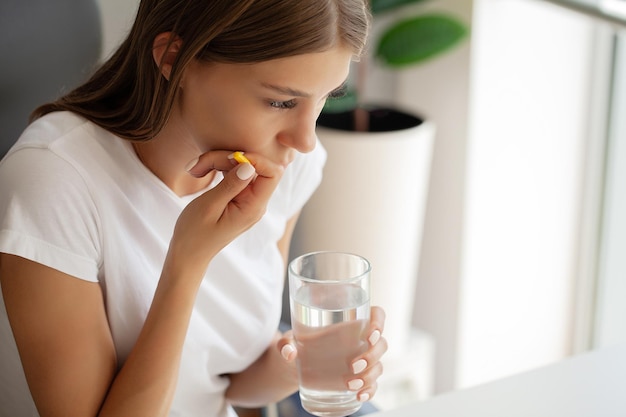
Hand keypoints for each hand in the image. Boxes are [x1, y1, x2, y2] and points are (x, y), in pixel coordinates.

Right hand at [168, 151, 284, 273]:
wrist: (188, 253)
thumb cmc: (195, 233)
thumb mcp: (210, 206)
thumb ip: (230, 185)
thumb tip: (249, 166)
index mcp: (254, 207)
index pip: (273, 173)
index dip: (256, 159)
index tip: (229, 157)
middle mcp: (256, 203)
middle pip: (257, 167)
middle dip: (232, 158)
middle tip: (202, 163)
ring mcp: (249, 200)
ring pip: (244, 168)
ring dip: (222, 162)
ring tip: (198, 168)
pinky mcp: (239, 197)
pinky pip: (236, 175)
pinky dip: (221, 168)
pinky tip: (204, 171)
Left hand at [277, 306, 387, 402]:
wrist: (293, 367)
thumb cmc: (297, 344)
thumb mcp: (290, 340)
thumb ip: (286, 343)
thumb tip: (290, 353)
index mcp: (351, 321)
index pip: (377, 315)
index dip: (379, 322)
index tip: (371, 334)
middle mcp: (360, 340)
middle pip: (381, 344)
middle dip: (373, 356)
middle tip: (354, 365)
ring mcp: (362, 360)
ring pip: (379, 365)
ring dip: (370, 376)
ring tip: (350, 384)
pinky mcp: (358, 378)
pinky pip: (373, 384)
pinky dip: (370, 391)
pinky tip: (360, 396)